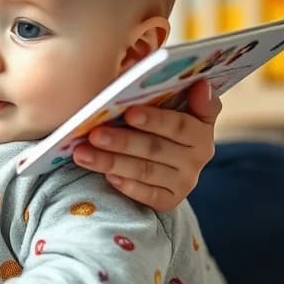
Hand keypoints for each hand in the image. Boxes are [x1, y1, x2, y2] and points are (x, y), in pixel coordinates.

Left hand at [72, 78, 220, 211]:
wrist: (168, 159)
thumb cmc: (160, 119)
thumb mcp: (172, 103)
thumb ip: (177, 91)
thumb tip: (198, 83)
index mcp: (200, 127)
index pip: (179, 124)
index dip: (155, 119)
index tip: (130, 112)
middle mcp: (198, 156)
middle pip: (156, 148)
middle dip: (122, 141)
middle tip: (93, 134)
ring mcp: (186, 180)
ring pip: (145, 171)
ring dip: (112, 162)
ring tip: (83, 154)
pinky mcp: (171, 200)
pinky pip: (148, 195)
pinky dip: (127, 186)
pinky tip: (106, 176)